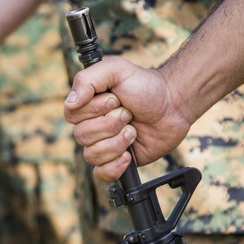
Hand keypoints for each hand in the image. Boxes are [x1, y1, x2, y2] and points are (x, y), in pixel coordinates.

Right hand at [63, 57, 191, 181]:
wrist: (173, 105)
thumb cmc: (145, 85)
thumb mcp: (115, 69)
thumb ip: (87, 80)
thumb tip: (70, 103)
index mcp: (87, 105)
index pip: (72, 115)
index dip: (93, 110)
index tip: (115, 100)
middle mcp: (92, 126)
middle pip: (82, 136)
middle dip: (110, 125)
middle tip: (129, 114)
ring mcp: (104, 144)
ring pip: (92, 155)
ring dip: (116, 143)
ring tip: (133, 132)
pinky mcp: (117, 161)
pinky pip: (102, 174)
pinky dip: (114, 166)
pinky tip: (128, 155)